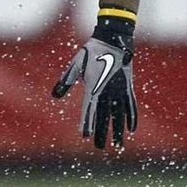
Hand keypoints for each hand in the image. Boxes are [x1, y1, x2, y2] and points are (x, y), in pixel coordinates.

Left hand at [52, 20, 137, 148]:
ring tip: (118, 145)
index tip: (84, 135)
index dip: (86, 122)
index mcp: (93, 86)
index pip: (88, 109)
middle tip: (98, 147)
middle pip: (104, 116)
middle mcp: (107, 90)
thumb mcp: (75, 65)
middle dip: (101, 132)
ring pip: (119, 115)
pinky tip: (131, 130)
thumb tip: (54, 96)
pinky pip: (131, 105)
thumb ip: (66, 80)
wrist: (112, 39)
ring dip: (118, 130)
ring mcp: (119, 89)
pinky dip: (132, 117)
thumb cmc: (91, 51)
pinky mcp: (127, 86)